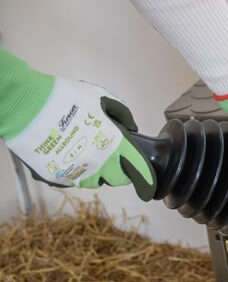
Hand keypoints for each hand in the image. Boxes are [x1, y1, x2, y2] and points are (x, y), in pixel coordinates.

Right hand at [0, 50, 155, 200]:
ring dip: (98, 172)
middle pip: (118, 179)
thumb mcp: (102, 98)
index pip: (138, 171)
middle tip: (113, 156)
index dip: (145, 178)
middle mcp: (99, 164)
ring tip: (88, 153)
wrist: (25, 106)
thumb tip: (131, 127)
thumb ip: (122, 115)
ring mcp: (77, 173)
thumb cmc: (66, 98)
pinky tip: (68, 155)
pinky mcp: (56, 177)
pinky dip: (75, 171)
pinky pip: (73, 179)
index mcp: (114, 146)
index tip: (147, 183)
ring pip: (95, 181)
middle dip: (120, 170)